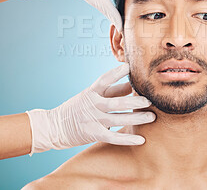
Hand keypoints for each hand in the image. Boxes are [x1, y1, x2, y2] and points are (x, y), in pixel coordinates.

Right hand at [26, 63, 154, 153]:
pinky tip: (141, 140)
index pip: (104, 79)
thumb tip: (133, 85)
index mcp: (92, 92)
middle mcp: (93, 104)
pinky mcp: (93, 133)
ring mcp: (93, 119)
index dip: (116, 73)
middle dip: (134, 101)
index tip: (129, 67)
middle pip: (116, 101)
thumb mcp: (90, 95)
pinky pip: (113, 137)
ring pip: (118, 118)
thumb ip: (111, 91)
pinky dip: (127, 139)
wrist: (54, 126)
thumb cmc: (78, 107)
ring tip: (152, 117)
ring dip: (136, 118)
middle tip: (150, 100)